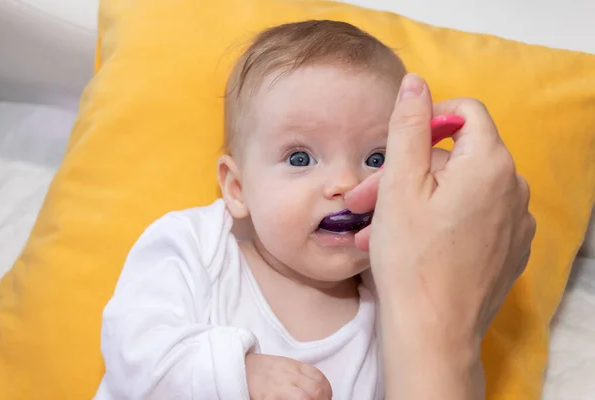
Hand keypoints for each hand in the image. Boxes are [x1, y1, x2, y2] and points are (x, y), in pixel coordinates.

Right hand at [245, 353, 332, 399]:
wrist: (239, 367)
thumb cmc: (264, 370)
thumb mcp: (286, 366)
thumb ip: (301, 375)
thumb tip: (318, 391)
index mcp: (295, 366)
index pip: (320, 379)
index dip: (327, 392)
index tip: (325, 399)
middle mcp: (289, 375)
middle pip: (316, 390)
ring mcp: (279, 387)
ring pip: (306, 398)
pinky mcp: (268, 398)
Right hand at [346, 73, 535, 398]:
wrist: (432, 331)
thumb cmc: (410, 258)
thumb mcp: (398, 184)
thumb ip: (408, 126)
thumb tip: (416, 83)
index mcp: (491, 164)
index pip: (467, 112)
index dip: (430, 120)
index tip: (399, 145)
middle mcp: (513, 188)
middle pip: (457, 159)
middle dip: (408, 172)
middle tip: (365, 199)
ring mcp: (514, 222)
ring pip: (460, 191)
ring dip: (416, 201)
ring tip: (375, 228)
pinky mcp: (508, 249)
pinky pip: (472, 219)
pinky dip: (439, 222)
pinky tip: (406, 243)